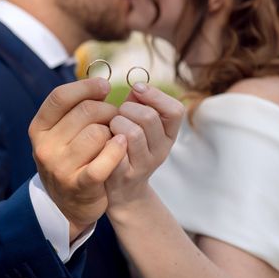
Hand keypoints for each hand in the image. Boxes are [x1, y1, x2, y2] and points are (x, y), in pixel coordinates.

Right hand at [29, 78, 127, 240]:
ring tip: (114, 138)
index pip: (60, 96)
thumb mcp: (61, 134)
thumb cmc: (70, 159)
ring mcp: (60, 167)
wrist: (66, 206)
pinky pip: (104, 160)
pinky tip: (121, 145)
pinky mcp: (80, 185)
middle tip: (114, 119)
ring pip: (98, 133)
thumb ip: (75, 109)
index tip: (105, 86)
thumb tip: (101, 83)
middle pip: (85, 111)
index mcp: (39, 129)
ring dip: (113, 132)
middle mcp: (45, 147)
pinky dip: (117, 149)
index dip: (86, 87)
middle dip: (107, 110)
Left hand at [106, 83, 184, 213]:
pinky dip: (106, 140)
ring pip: (132, 133)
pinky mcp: (124, 175)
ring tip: (110, 127)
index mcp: (168, 135)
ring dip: (115, 123)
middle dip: (127, 109)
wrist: (121, 190)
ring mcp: (143, 165)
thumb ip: (138, 103)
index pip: (175, 111)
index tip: (137, 89)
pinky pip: (114, 150)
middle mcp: (160, 151)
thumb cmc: (126, 145)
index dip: (155, 95)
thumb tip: (137, 87)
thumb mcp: (138, 123)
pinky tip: (103, 140)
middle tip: (118, 114)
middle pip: (148, 117)